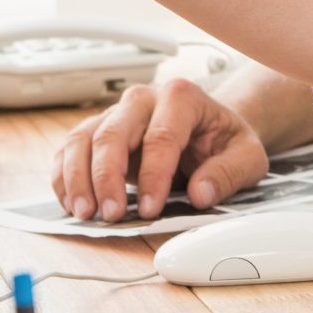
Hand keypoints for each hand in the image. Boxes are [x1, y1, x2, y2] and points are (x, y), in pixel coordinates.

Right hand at [53, 80, 269, 220]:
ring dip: (78, 178)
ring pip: (84, 139)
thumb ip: (228, 173)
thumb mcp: (247, 157)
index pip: (160, 137)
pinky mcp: (99, 129)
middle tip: (110, 215)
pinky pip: (70, 148)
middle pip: (113, 133)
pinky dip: (65, 176)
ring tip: (84, 213)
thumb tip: (200, 193)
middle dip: (106, 177)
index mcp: (182, 97)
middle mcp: (144, 98)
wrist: (212, 129)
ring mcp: (117, 112)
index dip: (152, 176)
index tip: (149, 209)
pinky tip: (72, 202)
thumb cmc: (225, 141)